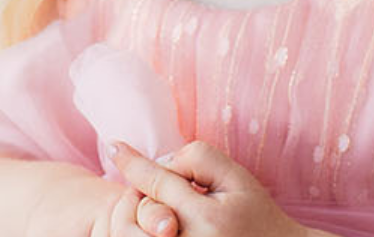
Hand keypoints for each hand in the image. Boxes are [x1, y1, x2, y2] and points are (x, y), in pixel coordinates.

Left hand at [109, 139, 306, 236]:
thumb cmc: (258, 216)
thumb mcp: (236, 178)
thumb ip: (199, 159)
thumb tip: (164, 162)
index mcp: (207, 220)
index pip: (157, 182)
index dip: (133, 161)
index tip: (115, 144)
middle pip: (142, 211)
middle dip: (142, 194)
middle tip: (153, 188)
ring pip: (138, 235)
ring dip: (140, 218)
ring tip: (158, 209)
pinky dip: (144, 232)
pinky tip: (161, 224)